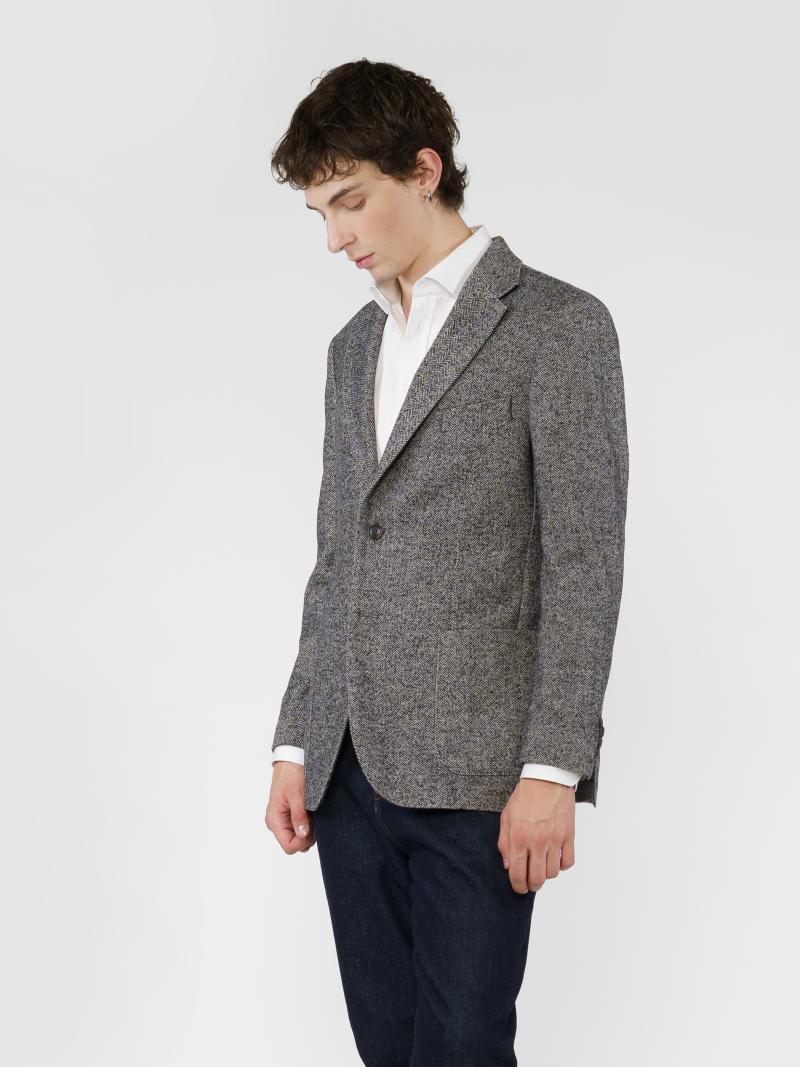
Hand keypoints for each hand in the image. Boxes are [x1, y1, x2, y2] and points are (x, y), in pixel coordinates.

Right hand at [265, 762, 314, 852]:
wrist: (292, 760)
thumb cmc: (291, 774)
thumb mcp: (297, 795)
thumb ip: (299, 816)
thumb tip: (302, 835)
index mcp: (274, 820)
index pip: (289, 847)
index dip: (303, 841)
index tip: (312, 827)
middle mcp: (277, 823)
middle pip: (296, 843)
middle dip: (308, 834)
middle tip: (314, 816)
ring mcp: (283, 820)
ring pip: (300, 836)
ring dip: (309, 827)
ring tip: (312, 810)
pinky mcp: (290, 815)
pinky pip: (301, 827)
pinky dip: (308, 821)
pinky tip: (311, 809)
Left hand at [498, 778, 575, 893]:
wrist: (547, 778)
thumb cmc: (525, 796)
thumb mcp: (506, 817)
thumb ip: (504, 843)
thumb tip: (508, 865)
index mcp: (519, 837)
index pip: (518, 873)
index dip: (518, 886)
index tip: (519, 888)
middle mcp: (537, 841)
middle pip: (537, 878)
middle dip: (532, 885)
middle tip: (530, 883)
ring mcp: (555, 839)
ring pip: (553, 873)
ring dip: (546, 874)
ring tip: (542, 867)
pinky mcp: (569, 836)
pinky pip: (568, 862)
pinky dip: (561, 865)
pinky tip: (555, 859)